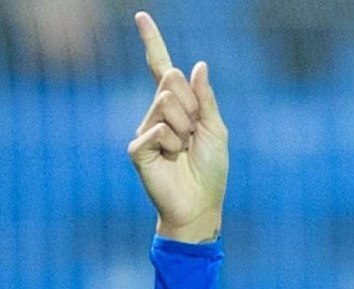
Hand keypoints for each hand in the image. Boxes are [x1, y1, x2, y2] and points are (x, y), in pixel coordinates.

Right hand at [127, 12, 228, 242]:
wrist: (200, 205)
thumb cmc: (210, 170)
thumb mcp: (216, 130)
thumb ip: (206, 99)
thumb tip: (198, 66)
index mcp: (177, 106)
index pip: (161, 67)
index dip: (151, 42)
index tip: (141, 16)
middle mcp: (157, 113)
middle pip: (172, 82)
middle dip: (191, 107)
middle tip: (193, 136)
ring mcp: (145, 129)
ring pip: (166, 104)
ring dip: (184, 128)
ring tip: (183, 150)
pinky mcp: (137, 148)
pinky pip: (157, 130)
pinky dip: (171, 143)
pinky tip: (171, 159)